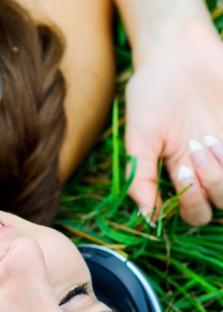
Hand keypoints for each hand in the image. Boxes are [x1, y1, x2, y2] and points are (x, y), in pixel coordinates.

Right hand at [125, 20, 222, 225]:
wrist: (176, 50)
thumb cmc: (151, 94)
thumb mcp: (139, 138)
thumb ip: (141, 178)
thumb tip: (148, 218)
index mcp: (182, 175)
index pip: (195, 212)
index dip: (192, 201)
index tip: (183, 167)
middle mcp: (209, 167)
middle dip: (214, 183)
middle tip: (198, 145)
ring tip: (212, 138)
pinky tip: (222, 135)